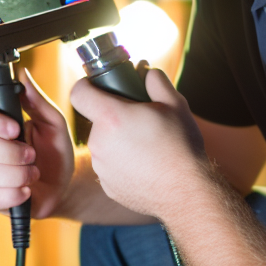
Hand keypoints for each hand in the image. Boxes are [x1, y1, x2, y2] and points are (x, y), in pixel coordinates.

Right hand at [0, 69, 74, 218]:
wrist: (63, 186)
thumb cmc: (55, 151)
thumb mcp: (53, 123)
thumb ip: (36, 100)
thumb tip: (23, 74)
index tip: (15, 128)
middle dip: (9, 152)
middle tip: (32, 154)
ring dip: (17, 173)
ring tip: (33, 172)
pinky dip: (15, 193)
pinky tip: (27, 189)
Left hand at [70, 69, 207, 221]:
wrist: (186, 192)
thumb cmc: (180, 147)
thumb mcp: (175, 104)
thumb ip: (156, 81)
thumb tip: (147, 72)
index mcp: (111, 117)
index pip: (79, 93)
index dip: (86, 86)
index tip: (97, 87)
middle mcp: (99, 142)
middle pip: (97, 120)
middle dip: (114, 117)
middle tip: (140, 122)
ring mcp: (101, 167)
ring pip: (104, 145)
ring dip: (118, 142)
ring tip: (147, 147)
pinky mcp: (108, 186)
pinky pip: (110, 167)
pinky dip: (122, 164)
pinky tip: (145, 166)